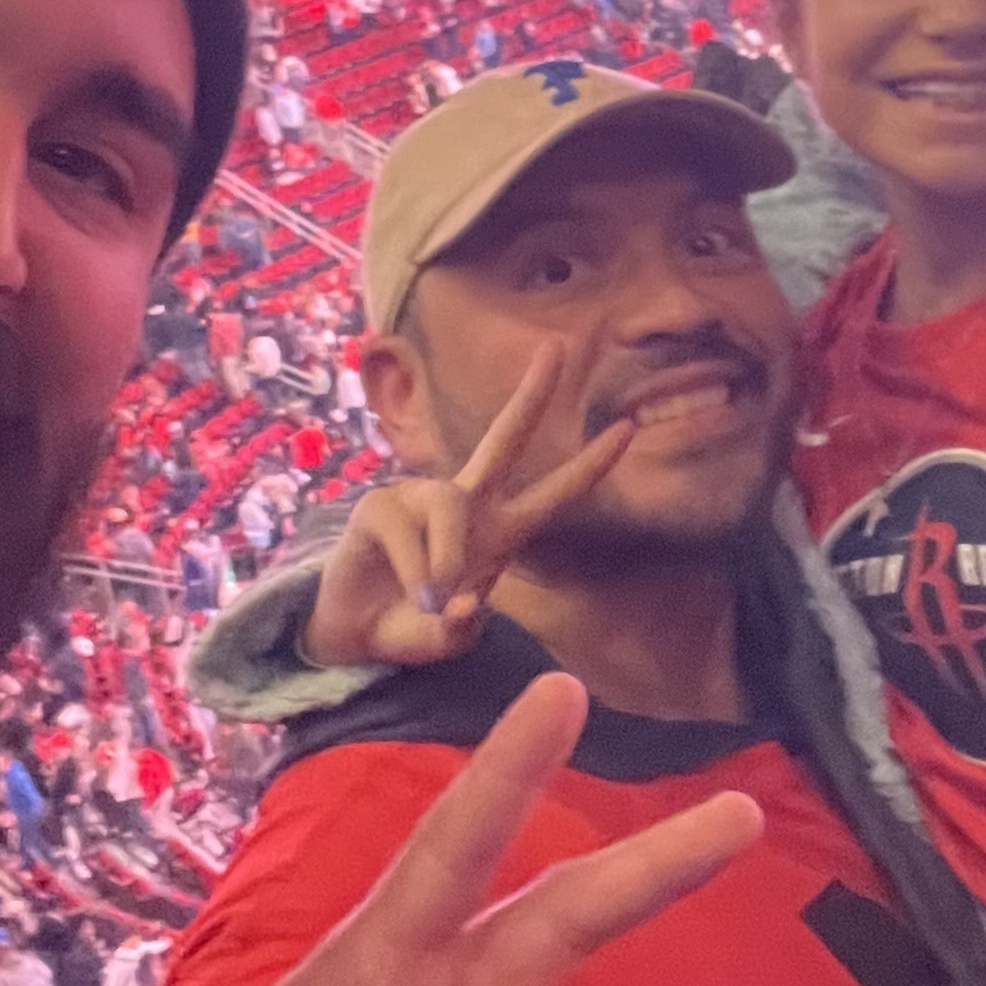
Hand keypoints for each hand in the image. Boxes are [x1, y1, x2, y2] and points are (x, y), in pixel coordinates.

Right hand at [304, 342, 630, 669]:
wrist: (356, 637)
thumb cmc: (412, 626)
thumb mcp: (449, 640)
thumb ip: (462, 630)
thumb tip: (459, 602)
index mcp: (500, 531)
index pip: (554, 494)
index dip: (590, 465)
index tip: (629, 428)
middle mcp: (466, 503)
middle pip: (503, 438)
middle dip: (531, 394)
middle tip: (558, 345)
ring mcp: (421, 498)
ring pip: (451, 508)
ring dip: (447, 560)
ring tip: (434, 600)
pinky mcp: (379, 506)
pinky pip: (406, 531)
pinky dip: (415, 569)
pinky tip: (413, 592)